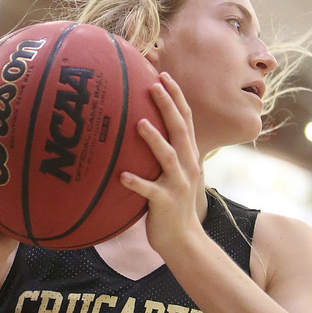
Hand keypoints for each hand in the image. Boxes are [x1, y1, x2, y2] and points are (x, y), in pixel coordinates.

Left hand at [120, 72, 204, 254]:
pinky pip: (149, 191)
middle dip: (168, 106)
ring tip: (140, 123)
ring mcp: (177, 184)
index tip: (163, 75)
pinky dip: (137, 183)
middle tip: (153, 85)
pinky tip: (122, 176)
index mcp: (189, 155)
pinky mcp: (165, 202)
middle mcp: (187, 165)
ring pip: (167, 157)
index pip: (185, 119)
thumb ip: (167, 151)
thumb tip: (145, 125)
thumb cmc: (172, 202)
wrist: (182, 238)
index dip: (176, 96)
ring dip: (154, 140)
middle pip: (179, 130)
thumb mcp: (176, 173)